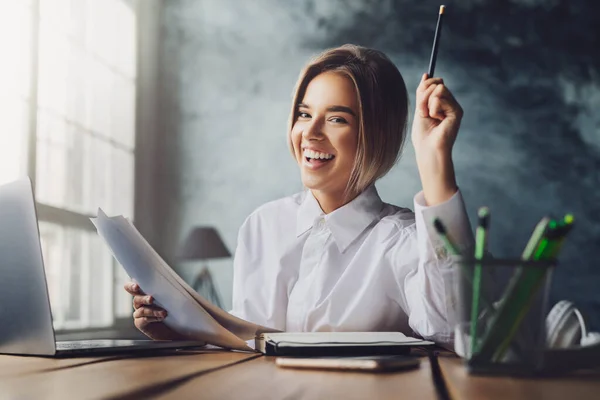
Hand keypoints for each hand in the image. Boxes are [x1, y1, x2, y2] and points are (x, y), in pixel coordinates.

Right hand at [124, 282, 184, 340]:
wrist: (174, 326)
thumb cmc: (173, 308)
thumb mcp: (173, 297)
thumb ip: (169, 291)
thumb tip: (175, 283)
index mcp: (144, 293)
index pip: (132, 288)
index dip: (131, 286)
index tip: (136, 286)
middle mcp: (139, 303)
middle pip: (136, 299)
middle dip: (143, 298)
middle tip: (151, 299)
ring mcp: (139, 313)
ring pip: (142, 310)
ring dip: (153, 311)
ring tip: (164, 313)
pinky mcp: (140, 323)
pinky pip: (143, 320)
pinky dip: (152, 318)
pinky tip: (161, 318)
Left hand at [411, 73, 462, 204]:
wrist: (427, 149)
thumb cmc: (422, 134)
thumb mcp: (420, 108)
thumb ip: (423, 92)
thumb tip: (426, 74)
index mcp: (441, 103)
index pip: (434, 83)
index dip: (424, 88)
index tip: (419, 104)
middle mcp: (450, 104)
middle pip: (436, 83)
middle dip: (423, 96)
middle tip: (422, 112)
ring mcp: (454, 107)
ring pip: (438, 88)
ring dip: (427, 103)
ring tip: (429, 116)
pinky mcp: (457, 111)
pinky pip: (440, 97)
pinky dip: (432, 108)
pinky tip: (437, 120)